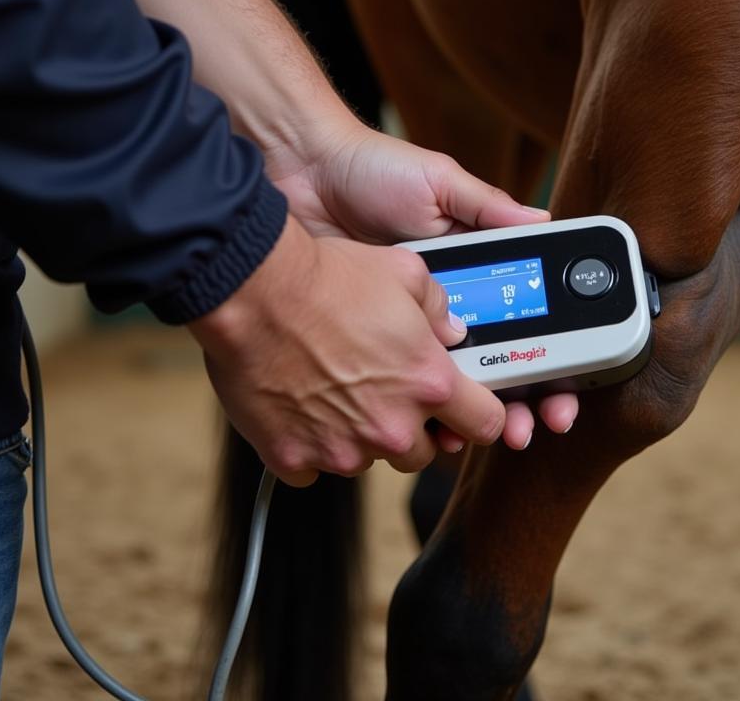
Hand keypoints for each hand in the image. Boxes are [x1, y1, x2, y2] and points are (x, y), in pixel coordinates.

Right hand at [191, 217, 520, 485]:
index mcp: (428, 382)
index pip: (486, 425)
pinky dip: (310, 444)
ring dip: (360, 434)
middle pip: (423, 452)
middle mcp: (391, 426)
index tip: (466, 409)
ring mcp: (341, 449)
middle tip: (384, 388)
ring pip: (368, 459)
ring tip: (334, 388)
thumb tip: (450, 331)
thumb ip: (439, 309)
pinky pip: (314, 467)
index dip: (478, 416)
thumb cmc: (327, 278)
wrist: (254, 291)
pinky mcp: (293, 459)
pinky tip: (299, 403)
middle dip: (411, 426)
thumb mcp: (404, 273)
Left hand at [261, 119, 578, 445]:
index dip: (544, 359)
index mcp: (467, 269)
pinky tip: (426, 429)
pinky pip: (391, 383)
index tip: (560, 390)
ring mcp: (400, 327)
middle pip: (489, 365)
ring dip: (465, 418)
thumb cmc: (371, 171)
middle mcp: (439, 303)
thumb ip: (488, 207)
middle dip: (515, 402)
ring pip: (444, 387)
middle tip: (524, 426)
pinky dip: (411, 412)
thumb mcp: (439, 183)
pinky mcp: (362, 338)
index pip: (517, 323)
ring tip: (475, 434)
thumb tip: (542, 219)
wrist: (301, 174)